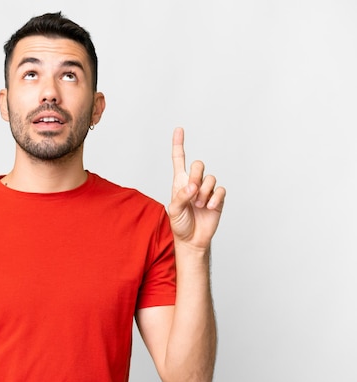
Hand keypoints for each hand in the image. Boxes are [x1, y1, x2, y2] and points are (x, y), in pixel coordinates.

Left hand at [168, 128, 225, 250]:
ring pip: (210, 178)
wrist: (192, 239)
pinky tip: (210, 208)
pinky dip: (215, 198)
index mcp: (179, 182)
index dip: (178, 144)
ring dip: (204, 192)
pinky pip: (220, 190)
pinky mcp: (218, 198)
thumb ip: (181, 196)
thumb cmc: (180, 224)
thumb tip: (192, 186)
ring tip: (199, 205)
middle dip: (196, 176)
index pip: (178, 159)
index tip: (179, 129)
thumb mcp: (174, 210)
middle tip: (192, 192)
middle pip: (198, 164)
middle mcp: (194, 183)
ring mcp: (207, 190)